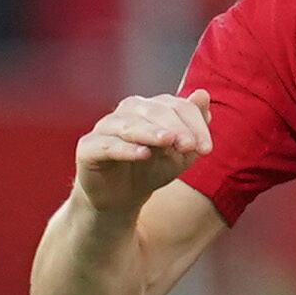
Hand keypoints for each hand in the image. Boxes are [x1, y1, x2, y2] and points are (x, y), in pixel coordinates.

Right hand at [74, 91, 211, 215]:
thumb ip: (193, 127)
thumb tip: (202, 93)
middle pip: (153, 110)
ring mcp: (105, 128)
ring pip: (129, 124)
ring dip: (151, 132)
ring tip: (169, 141)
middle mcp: (126, 112)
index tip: (207, 149)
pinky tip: (143, 154)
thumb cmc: (150, 171)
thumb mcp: (179, 154)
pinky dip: (125, 148)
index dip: (194, 123)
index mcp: (149, 108)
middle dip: (176, 127)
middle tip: (190, 147)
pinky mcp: (88, 148)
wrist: (120, 200)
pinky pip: (107, 144)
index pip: (175, 106)